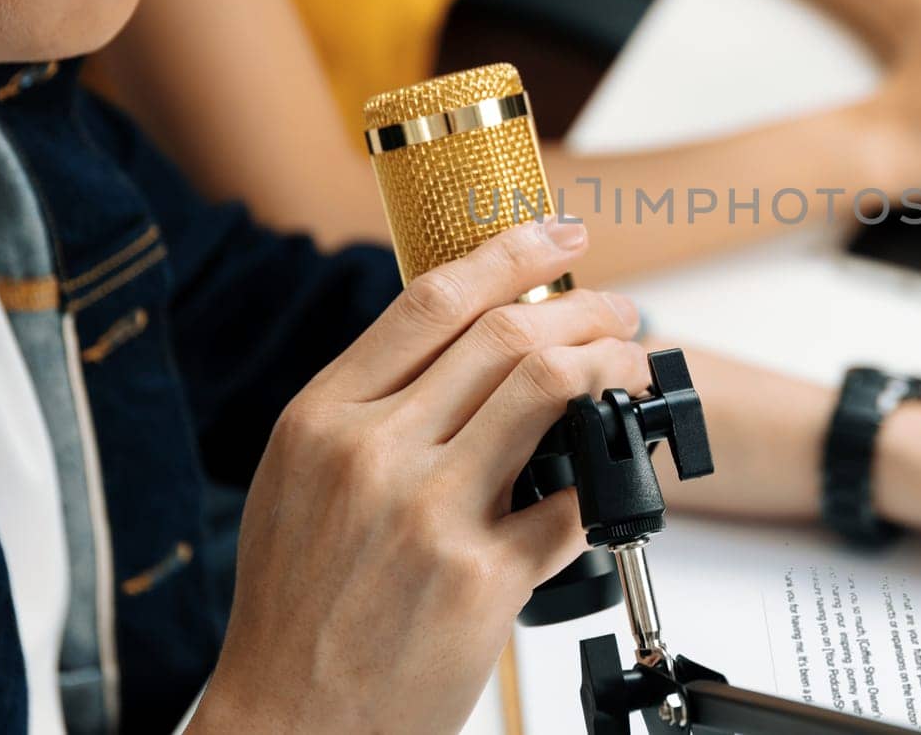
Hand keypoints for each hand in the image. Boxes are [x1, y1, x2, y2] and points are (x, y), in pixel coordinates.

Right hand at [190, 220, 648, 734]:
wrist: (290, 723)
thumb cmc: (298, 606)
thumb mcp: (301, 479)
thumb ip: (372, 407)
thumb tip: (468, 342)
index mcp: (322, 417)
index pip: (432, 301)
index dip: (510, 252)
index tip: (558, 235)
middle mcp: (372, 453)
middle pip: (505, 335)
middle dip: (584, 308)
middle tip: (618, 313)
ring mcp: (427, 514)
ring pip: (548, 390)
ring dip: (610, 363)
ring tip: (630, 364)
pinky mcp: (480, 578)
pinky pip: (568, 498)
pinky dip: (604, 470)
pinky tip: (613, 464)